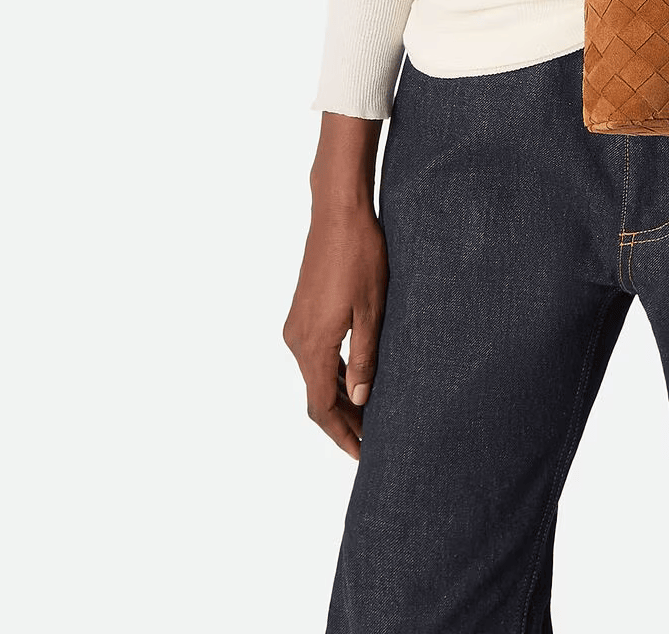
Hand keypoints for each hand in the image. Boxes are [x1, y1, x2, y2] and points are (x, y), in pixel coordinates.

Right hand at [283, 114, 387, 459]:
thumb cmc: (361, 256)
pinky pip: (314, 355)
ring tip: (368, 416)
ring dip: (339, 398)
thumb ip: (365, 359)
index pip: (322, 407)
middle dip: (342, 423)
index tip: (362, 456)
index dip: (342, 435)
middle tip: (371, 443)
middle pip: (316, 396)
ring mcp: (296, 324)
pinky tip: (355, 378)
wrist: (338, 212)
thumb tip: (360, 401)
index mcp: (313, 344)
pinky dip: (333, 374)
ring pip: (315, 376)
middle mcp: (297, 339)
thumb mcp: (372, 311)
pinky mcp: (302, 311)